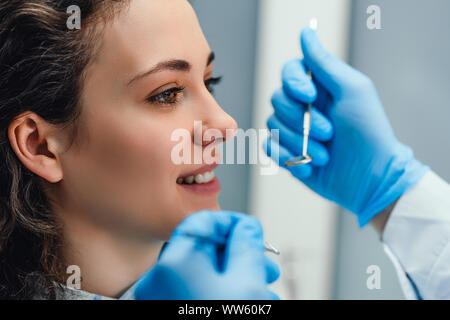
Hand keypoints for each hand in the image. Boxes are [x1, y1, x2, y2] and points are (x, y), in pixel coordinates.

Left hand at [134, 210, 279, 299]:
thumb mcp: (248, 278)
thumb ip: (247, 243)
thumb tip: (247, 227)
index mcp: (173, 264)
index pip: (202, 221)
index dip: (233, 222)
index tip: (251, 231)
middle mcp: (159, 279)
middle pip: (204, 247)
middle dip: (239, 251)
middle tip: (263, 261)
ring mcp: (160, 296)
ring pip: (203, 270)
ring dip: (234, 271)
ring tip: (261, 282)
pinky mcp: (168, 305)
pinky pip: (195, 287)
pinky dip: (220, 286)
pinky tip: (243, 293)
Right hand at [265, 27, 428, 226]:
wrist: (369, 179)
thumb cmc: (368, 132)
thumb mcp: (352, 90)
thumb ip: (324, 63)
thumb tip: (306, 32)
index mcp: (319, 88)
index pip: (289, 72)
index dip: (293, 83)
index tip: (311, 95)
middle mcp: (304, 107)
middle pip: (277, 99)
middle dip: (301, 120)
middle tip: (329, 133)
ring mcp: (294, 131)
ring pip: (272, 125)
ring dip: (299, 142)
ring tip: (324, 155)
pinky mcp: (288, 153)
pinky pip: (269, 148)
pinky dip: (287, 157)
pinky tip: (310, 166)